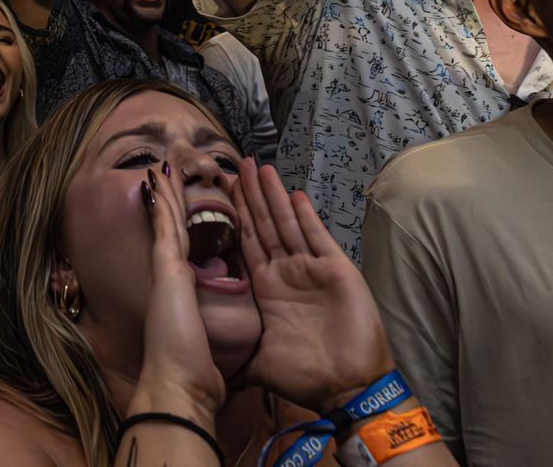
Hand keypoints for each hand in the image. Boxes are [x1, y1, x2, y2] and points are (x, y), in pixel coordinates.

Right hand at [135, 166, 226, 418]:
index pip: (186, 247)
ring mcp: (165, 268)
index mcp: (183, 289)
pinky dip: (162, 200)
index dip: (184, 224)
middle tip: (165, 171)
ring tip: (161, 165)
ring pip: (166, 220)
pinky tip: (158, 177)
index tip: (182, 203)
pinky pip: (166, 224)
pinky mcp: (166, 266)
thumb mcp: (206, 342)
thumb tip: (219, 342)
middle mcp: (170, 274)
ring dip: (165, 192)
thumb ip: (208, 331)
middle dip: (171, 200)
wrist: (177, 381)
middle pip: (172, 227)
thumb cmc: (191, 368)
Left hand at [230, 160, 392, 411]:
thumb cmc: (305, 376)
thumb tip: (205, 355)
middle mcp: (286, 272)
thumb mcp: (256, 359)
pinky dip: (306, 216)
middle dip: (251, 194)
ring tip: (260, 167)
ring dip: (273, 196)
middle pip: (264, 224)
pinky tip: (294, 195)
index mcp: (265, 287)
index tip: (220, 188)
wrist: (347, 389)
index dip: (235, 215)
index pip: (245, 241)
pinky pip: (317, 237)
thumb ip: (234, 348)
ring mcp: (311, 269)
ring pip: (286, 223)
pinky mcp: (335, 270)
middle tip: (240, 164)